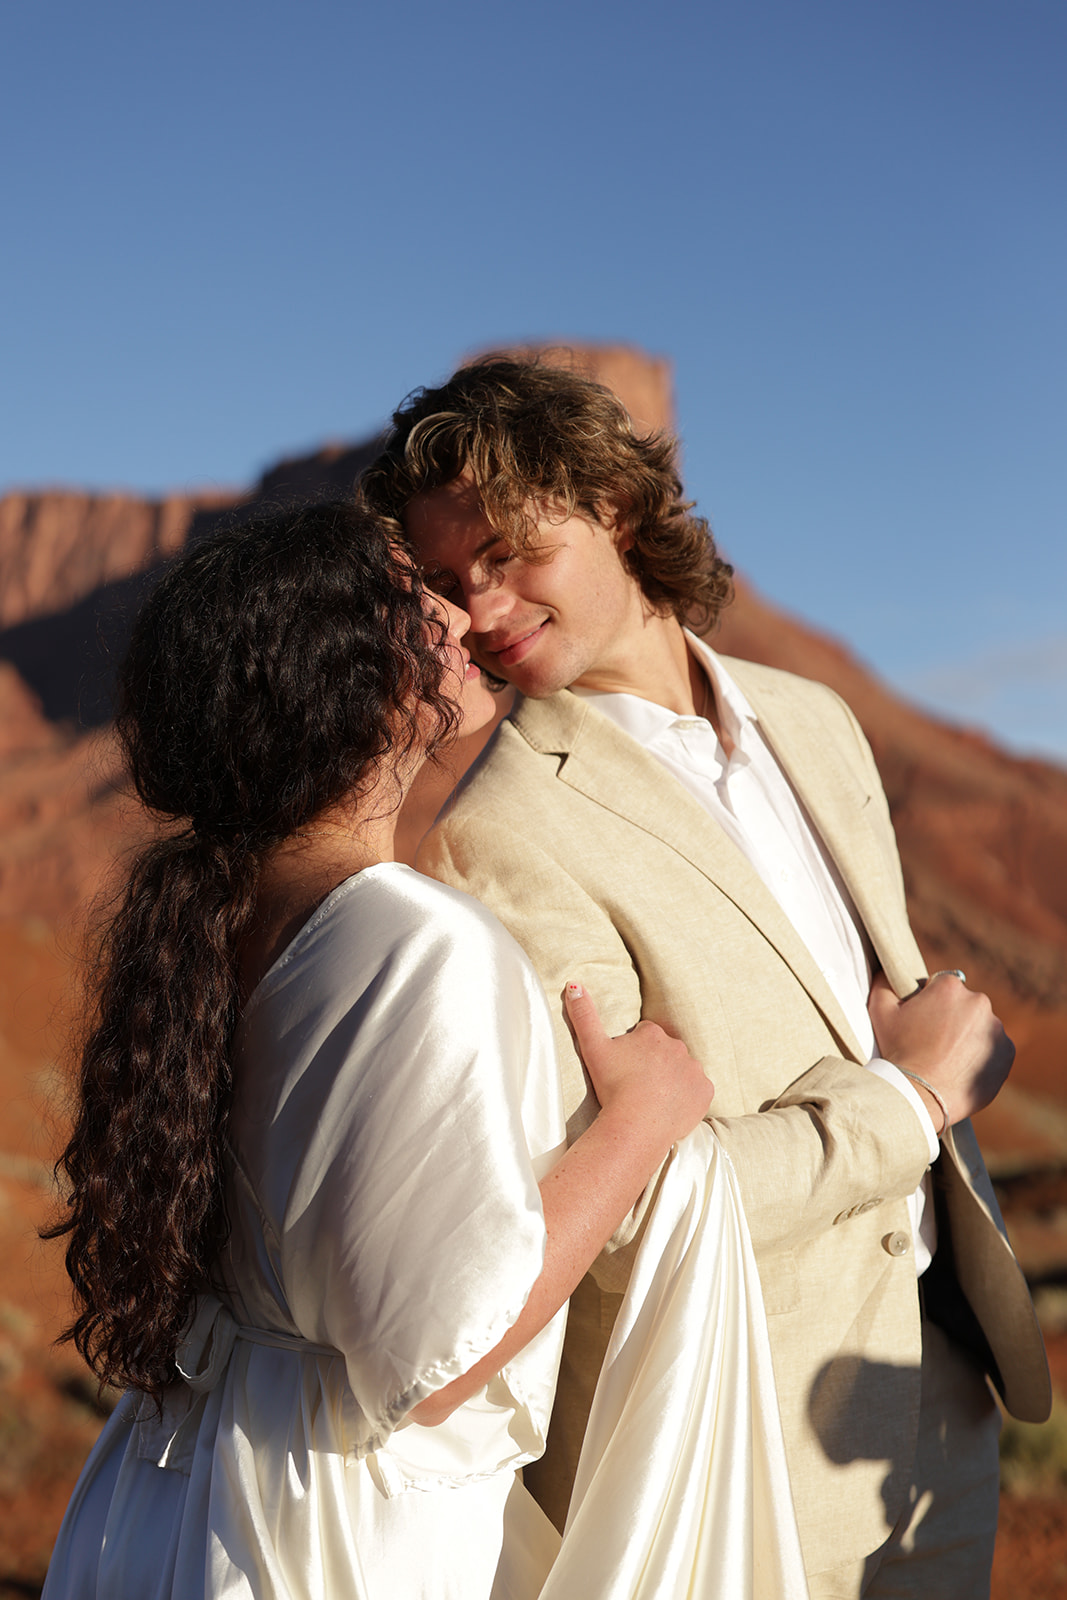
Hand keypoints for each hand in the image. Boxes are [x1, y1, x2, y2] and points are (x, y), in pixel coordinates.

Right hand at [563, 981, 712, 1146]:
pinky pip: (698, 1091)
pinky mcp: (705, 1092)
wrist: (635, 1126)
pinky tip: (670, 1108)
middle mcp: (678, 1047)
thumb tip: (574, 984)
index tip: (625, 1068)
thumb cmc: (612, 1086)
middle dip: (654, 1064)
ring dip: (672, 1080)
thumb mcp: (593, 1048)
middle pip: (665, 1053)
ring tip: (653, 1099)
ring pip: (683, 1071)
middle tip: (637, 1084)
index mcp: (653, 1034)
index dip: (634, 1052)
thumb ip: (583, 1014)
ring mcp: (694, 1070)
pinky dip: (688, 1098)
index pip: (646, 1036)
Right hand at [868, 971, 1014, 1127]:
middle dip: (950, 1018)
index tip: (920, 1022)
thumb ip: (884, 982)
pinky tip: (962, 1068)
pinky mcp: (1007, 1052)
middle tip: (932, 1043)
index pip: (940, 986)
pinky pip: (994, 1048)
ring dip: (967, 1037)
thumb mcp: (880, 1011)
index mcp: (950, 986)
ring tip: (947, 1059)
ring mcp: (996, 1028)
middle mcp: (979, 1001)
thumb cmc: (898, 1051)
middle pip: (962, 1005)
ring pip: (979, 1026)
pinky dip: (981, 1055)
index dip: (927, 1004)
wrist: (921, 1095)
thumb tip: (889, 972)